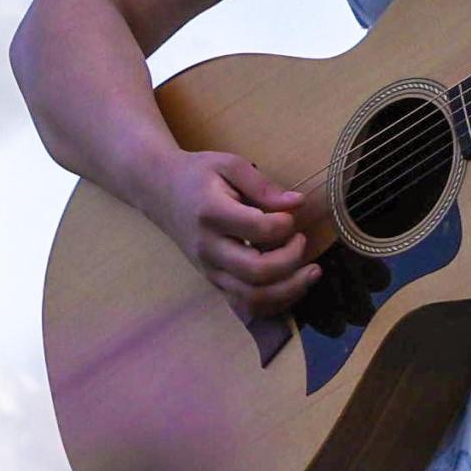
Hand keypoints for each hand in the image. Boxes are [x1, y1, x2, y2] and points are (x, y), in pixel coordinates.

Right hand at [150, 149, 317, 315]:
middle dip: (291, 260)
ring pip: (252, 297)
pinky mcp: (213, 281)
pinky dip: (274, 302)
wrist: (159, 191)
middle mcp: (208, 248)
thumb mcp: (229, 165)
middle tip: (301, 239)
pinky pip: (245, 305)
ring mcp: (209, 269)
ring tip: (311, 271)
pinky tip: (292, 285)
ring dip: (289, 289)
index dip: (284, 225)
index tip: (290, 214)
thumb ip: (263, 185)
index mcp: (211, 213)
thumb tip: (298, 204)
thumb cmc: (198, 174)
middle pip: (256, 272)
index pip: (258, 229)